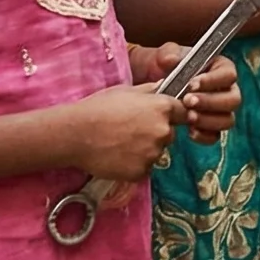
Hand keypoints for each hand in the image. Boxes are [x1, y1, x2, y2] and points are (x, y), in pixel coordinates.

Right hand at [62, 82, 185, 181]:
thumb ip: (150, 91)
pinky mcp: (141, 171)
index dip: (174, 115)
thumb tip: (164, 88)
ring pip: (156, 152)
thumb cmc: (99, 108)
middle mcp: (163, 131)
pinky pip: (143, 168)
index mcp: (162, 108)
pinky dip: (134, 165)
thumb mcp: (127, 91)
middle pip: (169, 134)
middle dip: (156, 133)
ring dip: (145, 150)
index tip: (165, 118)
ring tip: (121, 143)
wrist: (76, 134)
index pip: (183, 113)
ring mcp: (152, 153)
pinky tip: (117, 156)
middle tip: (131, 131)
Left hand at [131, 44, 241, 143]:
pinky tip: (189, 131)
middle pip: (233, 99)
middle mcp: (225, 90)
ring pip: (227, 119)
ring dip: (208, 120)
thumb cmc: (165, 68)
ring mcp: (219, 111)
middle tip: (188, 102)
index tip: (192, 85)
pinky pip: (215, 136)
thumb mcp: (165, 55)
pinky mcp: (210, 127)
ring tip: (188, 117)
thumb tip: (171, 59)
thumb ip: (168, 53)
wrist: (152, 88)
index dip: (213, 81)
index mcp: (220, 68)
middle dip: (210, 102)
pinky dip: (204, 135)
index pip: (229, 74)